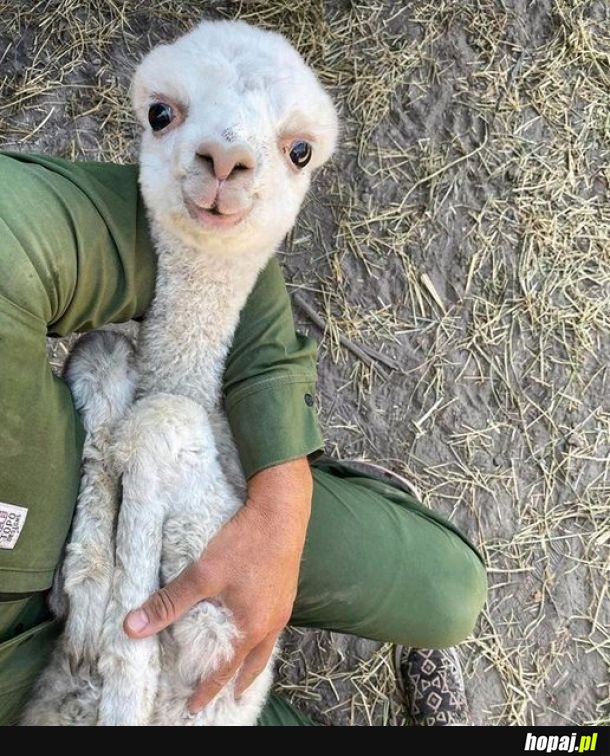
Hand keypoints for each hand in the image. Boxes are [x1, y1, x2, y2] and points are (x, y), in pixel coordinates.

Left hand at [123, 457, 311, 712]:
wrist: (282, 511)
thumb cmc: (245, 543)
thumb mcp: (203, 574)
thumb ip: (169, 602)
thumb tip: (132, 627)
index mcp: (250, 626)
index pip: (226, 669)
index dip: (209, 688)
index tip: (195, 706)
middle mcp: (271, 623)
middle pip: (254, 663)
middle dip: (239, 682)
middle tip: (229, 697)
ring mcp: (282, 606)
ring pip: (268, 645)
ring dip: (254, 660)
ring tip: (245, 669)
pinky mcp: (287, 590)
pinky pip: (274, 626)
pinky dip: (262, 637)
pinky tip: (255, 625)